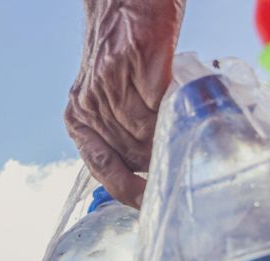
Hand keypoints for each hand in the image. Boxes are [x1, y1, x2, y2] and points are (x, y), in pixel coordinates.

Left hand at [66, 0, 183, 206]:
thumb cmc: (122, 46)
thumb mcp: (108, 93)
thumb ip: (119, 125)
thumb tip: (149, 163)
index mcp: (77, 117)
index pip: (101, 166)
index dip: (126, 190)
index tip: (148, 206)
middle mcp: (89, 103)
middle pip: (131, 152)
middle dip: (158, 162)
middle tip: (185, 167)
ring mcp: (111, 82)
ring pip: (147, 130)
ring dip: (171, 138)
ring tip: (192, 141)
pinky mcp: (137, 59)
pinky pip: (162, 100)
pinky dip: (179, 109)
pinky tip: (191, 112)